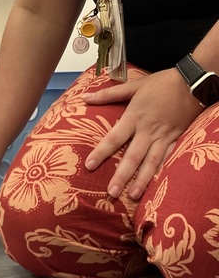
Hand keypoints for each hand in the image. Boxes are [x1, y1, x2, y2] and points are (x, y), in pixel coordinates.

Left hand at [83, 67, 201, 198]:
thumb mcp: (134, 85)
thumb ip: (108, 94)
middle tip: (112, 192)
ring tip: (132, 195)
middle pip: (133, 156)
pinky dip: (162, 172)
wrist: (193, 82)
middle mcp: (148, 130)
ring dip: (142, 180)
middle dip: (122, 175)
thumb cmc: (161, 83)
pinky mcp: (177, 139)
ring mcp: (164, 137)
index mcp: (135, 117)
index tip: (89, 165)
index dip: (101, 152)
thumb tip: (84, 97)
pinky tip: (156, 185)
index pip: (114, 138)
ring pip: (152, 162)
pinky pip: (168, 158)